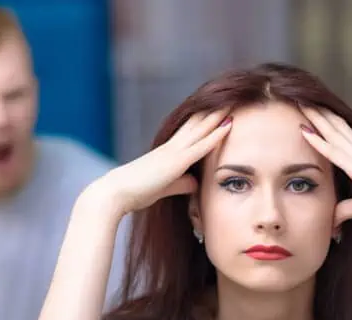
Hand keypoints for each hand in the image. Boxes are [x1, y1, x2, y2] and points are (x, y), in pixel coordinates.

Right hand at [96, 110, 231, 214]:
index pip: (191, 129)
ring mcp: (174, 152)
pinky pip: (200, 146)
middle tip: (233, 94)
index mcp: (168, 151)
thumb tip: (196, 183)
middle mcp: (172, 147)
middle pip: (198, 122)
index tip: (221, 106)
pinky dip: (215, 135)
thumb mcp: (164, 187)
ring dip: (219, 114)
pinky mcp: (176, 162)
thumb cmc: (135, 192)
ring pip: (201, 128)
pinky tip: (228, 125)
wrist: (116, 193)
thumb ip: (181, 183)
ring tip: (236, 100)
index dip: (206, 117)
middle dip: (216, 109)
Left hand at [299, 107, 351, 227]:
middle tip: (304, 98)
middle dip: (321, 113)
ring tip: (301, 102)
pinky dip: (317, 140)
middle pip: (337, 128)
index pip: (344, 137)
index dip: (330, 125)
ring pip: (332, 132)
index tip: (317, 113)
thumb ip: (347, 210)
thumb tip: (332, 222)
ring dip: (316, 118)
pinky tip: (304, 130)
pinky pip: (332, 151)